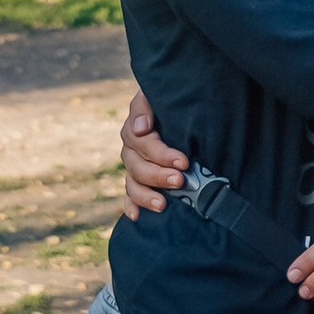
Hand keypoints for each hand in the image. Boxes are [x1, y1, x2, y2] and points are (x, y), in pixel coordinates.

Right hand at [114, 88, 188, 218]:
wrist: (179, 110)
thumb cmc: (173, 103)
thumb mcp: (158, 96)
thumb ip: (146, 105)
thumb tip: (141, 128)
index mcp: (135, 129)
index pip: (142, 144)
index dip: (161, 154)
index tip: (184, 161)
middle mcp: (132, 150)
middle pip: (137, 167)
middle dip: (158, 176)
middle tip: (179, 180)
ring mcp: (134, 167)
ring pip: (132, 184)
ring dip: (145, 195)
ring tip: (162, 205)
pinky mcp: (138, 181)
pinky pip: (129, 196)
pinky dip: (131, 206)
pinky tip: (136, 217)